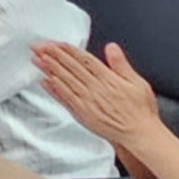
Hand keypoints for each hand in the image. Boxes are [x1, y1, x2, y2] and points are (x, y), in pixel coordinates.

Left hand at [34, 39, 165, 149]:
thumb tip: (111, 48)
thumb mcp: (137, 82)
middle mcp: (95, 89)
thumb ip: (121, 65)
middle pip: (70, 68)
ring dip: (49, 69)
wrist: (139, 134)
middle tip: (38, 46)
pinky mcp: (82, 114)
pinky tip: (45, 82)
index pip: (84, 60)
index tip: (55, 43)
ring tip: (37, 59)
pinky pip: (65, 100)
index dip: (68, 50)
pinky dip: (54, 90)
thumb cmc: (140, 110)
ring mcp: (87, 102)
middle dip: (53, 56)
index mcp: (108, 79)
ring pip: (65, 81)